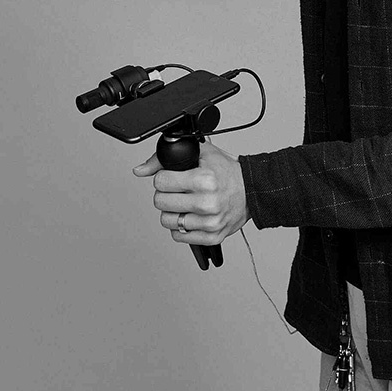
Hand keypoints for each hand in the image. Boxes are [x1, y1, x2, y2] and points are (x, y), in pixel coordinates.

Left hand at [133, 141, 249, 245]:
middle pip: (160, 202)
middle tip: (177, 191)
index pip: (160, 181)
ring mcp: (210, 222)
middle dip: (165, 194)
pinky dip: (181, 227)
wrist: (251, 190)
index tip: (172, 178)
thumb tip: (140, 170)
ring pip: (167, 221)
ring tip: (185, 203)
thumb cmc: (226, 171)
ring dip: (172, 212)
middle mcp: (207, 202)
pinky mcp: (212, 237)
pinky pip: (179, 237)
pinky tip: (191, 215)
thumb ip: (165, 159)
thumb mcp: (200, 154)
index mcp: (204, 179)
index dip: (163, 178)